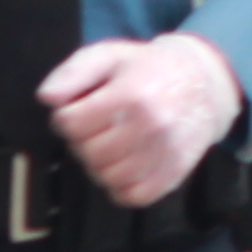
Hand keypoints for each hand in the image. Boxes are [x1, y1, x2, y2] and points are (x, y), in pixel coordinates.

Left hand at [43, 32, 243, 208]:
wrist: (205, 81)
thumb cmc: (148, 68)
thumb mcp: (110, 55)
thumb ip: (74, 72)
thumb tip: (47, 98)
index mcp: (131, 94)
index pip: (71, 123)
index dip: (66, 118)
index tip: (78, 111)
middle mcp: (150, 126)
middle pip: (88, 152)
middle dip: (82, 142)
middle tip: (94, 129)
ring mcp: (165, 152)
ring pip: (108, 177)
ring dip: (99, 165)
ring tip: (108, 146)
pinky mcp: (174, 173)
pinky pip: (134, 196)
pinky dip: (120, 187)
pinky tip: (122, 167)